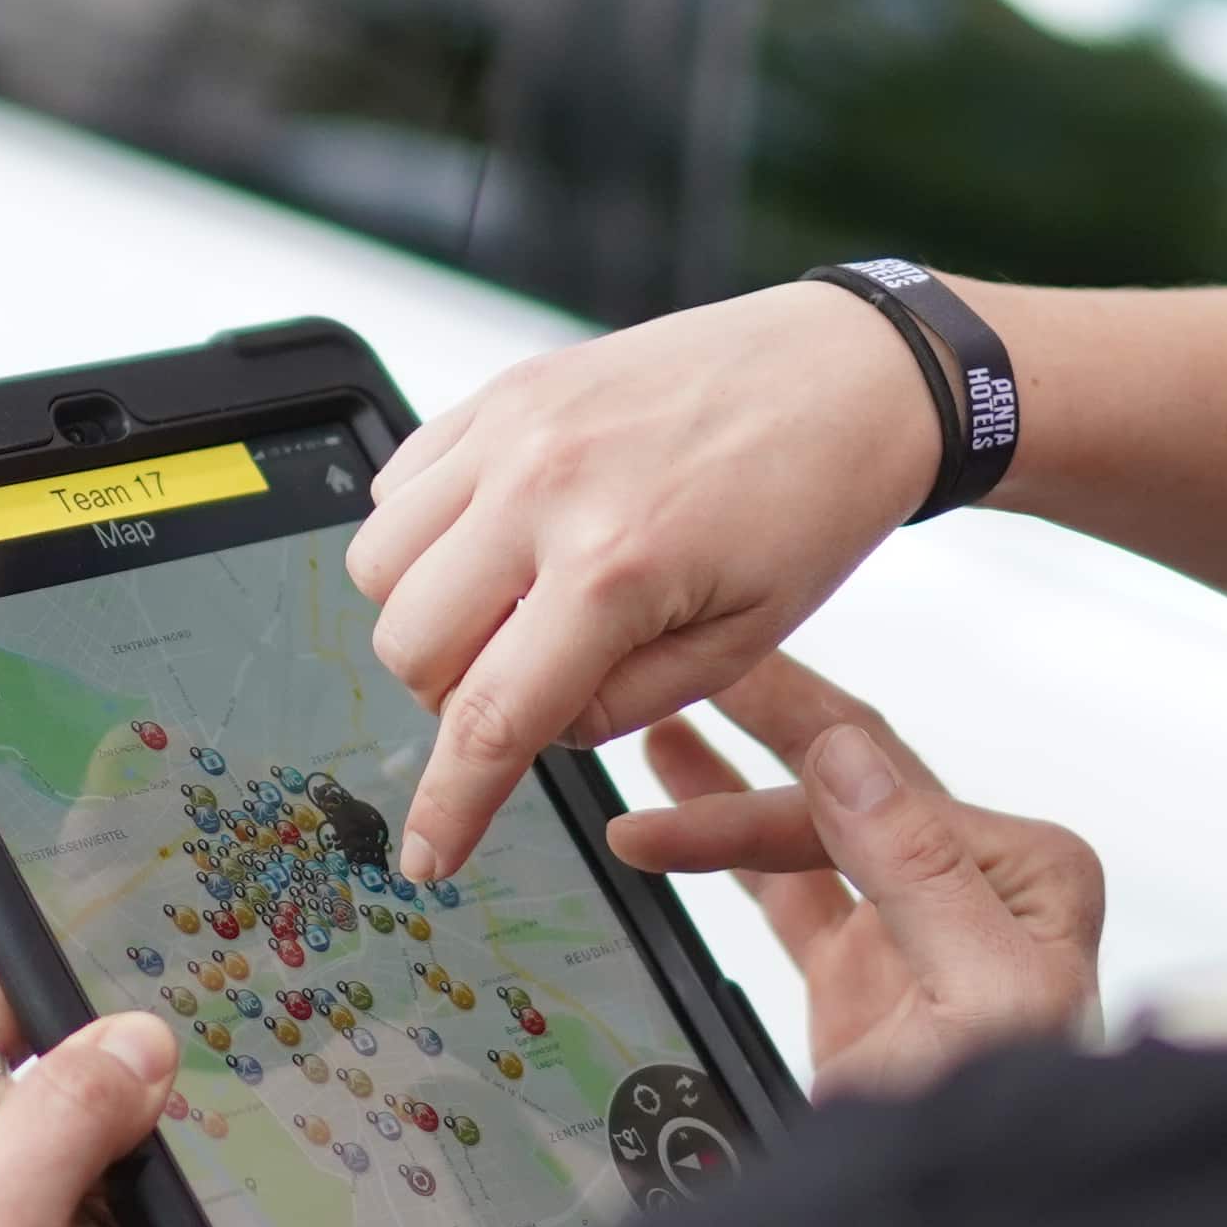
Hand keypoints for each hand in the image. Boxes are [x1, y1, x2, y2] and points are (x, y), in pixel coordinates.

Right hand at [352, 278, 942, 882]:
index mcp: (614, 567)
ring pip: (377, 562)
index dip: (448, 804)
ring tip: (512, 609)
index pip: (490, 717)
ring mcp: (512, 428)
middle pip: (410, 643)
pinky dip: (425, 532)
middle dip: (452, 695)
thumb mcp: (742, 645)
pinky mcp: (504, 390)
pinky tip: (500, 542)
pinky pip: (398, 481)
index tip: (429, 854)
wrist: (849, 372)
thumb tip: (532, 728)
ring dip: (427, 613)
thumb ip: (621, 705)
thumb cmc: (814, 497)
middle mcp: (542, 487)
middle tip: (527, 685)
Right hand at [611, 658, 1106, 1099]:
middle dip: (740, 733)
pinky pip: (782, 890)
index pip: (878, 778)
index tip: (702, 681)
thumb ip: (917, 870)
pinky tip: (665, 813)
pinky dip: (721, 848)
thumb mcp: (982, 995)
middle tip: (656, 665)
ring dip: (717, 787)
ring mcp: (914, 928)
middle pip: (836, 781)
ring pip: (799, 827)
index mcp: (1026, 869)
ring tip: (636, 730)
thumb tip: (847, 758)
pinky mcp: (864, 976)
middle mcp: (976, 884)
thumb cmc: (1012, 1137)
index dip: (781, 736)